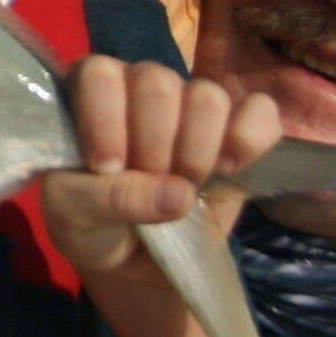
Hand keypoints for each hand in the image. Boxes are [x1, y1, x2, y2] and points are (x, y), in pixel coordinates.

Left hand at [42, 56, 281, 290]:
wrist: (136, 263)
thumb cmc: (92, 228)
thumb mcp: (75, 219)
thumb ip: (109, 199)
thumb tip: (178, 194)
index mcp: (90, 94)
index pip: (99, 73)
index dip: (106, 120)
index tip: (107, 168)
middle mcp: (141, 86)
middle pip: (157, 83)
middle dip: (154, 145)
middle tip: (147, 182)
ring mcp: (192, 104)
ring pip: (208, 96)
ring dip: (196, 152)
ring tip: (184, 187)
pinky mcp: (238, 129)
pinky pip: (260, 112)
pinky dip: (249, 141)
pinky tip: (227, 171)